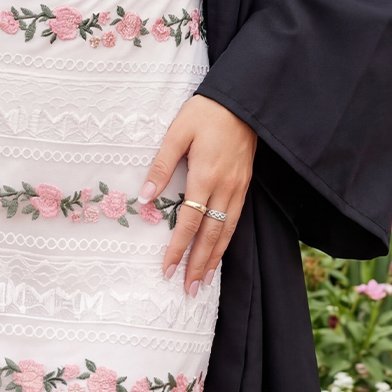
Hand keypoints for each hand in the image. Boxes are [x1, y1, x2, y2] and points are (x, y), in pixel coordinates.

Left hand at [139, 94, 256, 293]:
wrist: (242, 102)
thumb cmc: (205, 113)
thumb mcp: (178, 132)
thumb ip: (162, 165)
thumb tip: (146, 196)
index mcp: (206, 175)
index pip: (189, 222)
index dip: (177, 248)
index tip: (166, 268)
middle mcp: (225, 188)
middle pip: (211, 235)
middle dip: (198, 264)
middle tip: (188, 289)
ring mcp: (238, 188)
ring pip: (226, 232)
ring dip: (214, 259)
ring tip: (204, 281)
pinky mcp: (245, 185)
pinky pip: (235, 220)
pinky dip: (227, 241)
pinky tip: (219, 252)